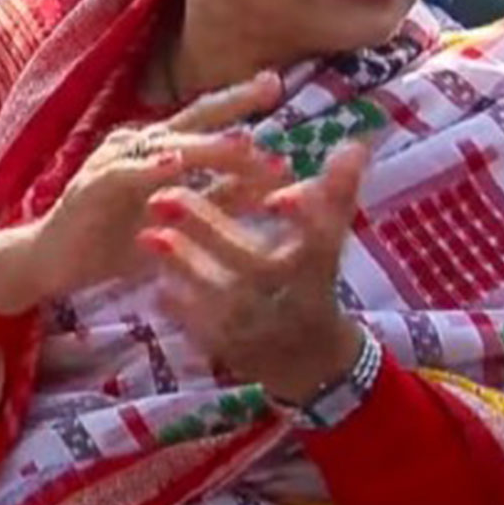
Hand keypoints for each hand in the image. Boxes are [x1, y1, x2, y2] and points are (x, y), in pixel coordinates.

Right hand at [0, 73, 289, 316]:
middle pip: (189, 118)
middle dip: (231, 103)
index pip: (204, 120)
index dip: (239, 102)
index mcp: (156, 149)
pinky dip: (148, 169)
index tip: (278, 84)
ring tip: (241, 140)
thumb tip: (274, 177)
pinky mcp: (89, 187)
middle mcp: (135, 145)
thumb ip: (221, 196)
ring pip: (163, 144)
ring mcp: (110, 162)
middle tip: (272, 88)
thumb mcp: (180, 218)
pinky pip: (122, 174)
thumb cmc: (117, 239)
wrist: (53, 263)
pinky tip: (173, 165)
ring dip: (203, 144)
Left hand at [139, 140, 371, 403]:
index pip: (319, 241)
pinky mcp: (229, 351)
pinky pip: (197, 328)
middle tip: (165, 196)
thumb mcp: (327, 241)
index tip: (277, 196)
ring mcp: (259, 329)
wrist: (307, 361)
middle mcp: (291, 301)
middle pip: (253, 264)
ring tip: (148, 235)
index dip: (305, 218)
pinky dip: (176, 306)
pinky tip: (151, 282)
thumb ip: (336, 193)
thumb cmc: (312, 283)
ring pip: (218, 295)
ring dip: (183, 265)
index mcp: (318, 269)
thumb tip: (355, 143)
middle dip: (210, 231)